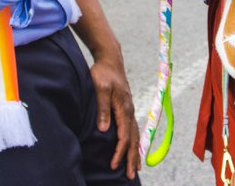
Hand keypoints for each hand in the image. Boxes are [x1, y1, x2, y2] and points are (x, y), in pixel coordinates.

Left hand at [89, 53, 139, 178]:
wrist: (111, 59)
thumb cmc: (103, 73)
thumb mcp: (100, 88)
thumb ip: (102, 108)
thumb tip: (104, 130)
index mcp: (123, 107)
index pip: (123, 136)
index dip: (119, 152)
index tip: (113, 165)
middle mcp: (129, 110)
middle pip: (133, 139)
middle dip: (132, 158)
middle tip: (131, 176)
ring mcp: (130, 109)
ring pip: (135, 135)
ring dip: (135, 152)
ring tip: (135, 168)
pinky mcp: (127, 108)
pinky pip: (133, 129)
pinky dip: (134, 142)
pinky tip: (132, 148)